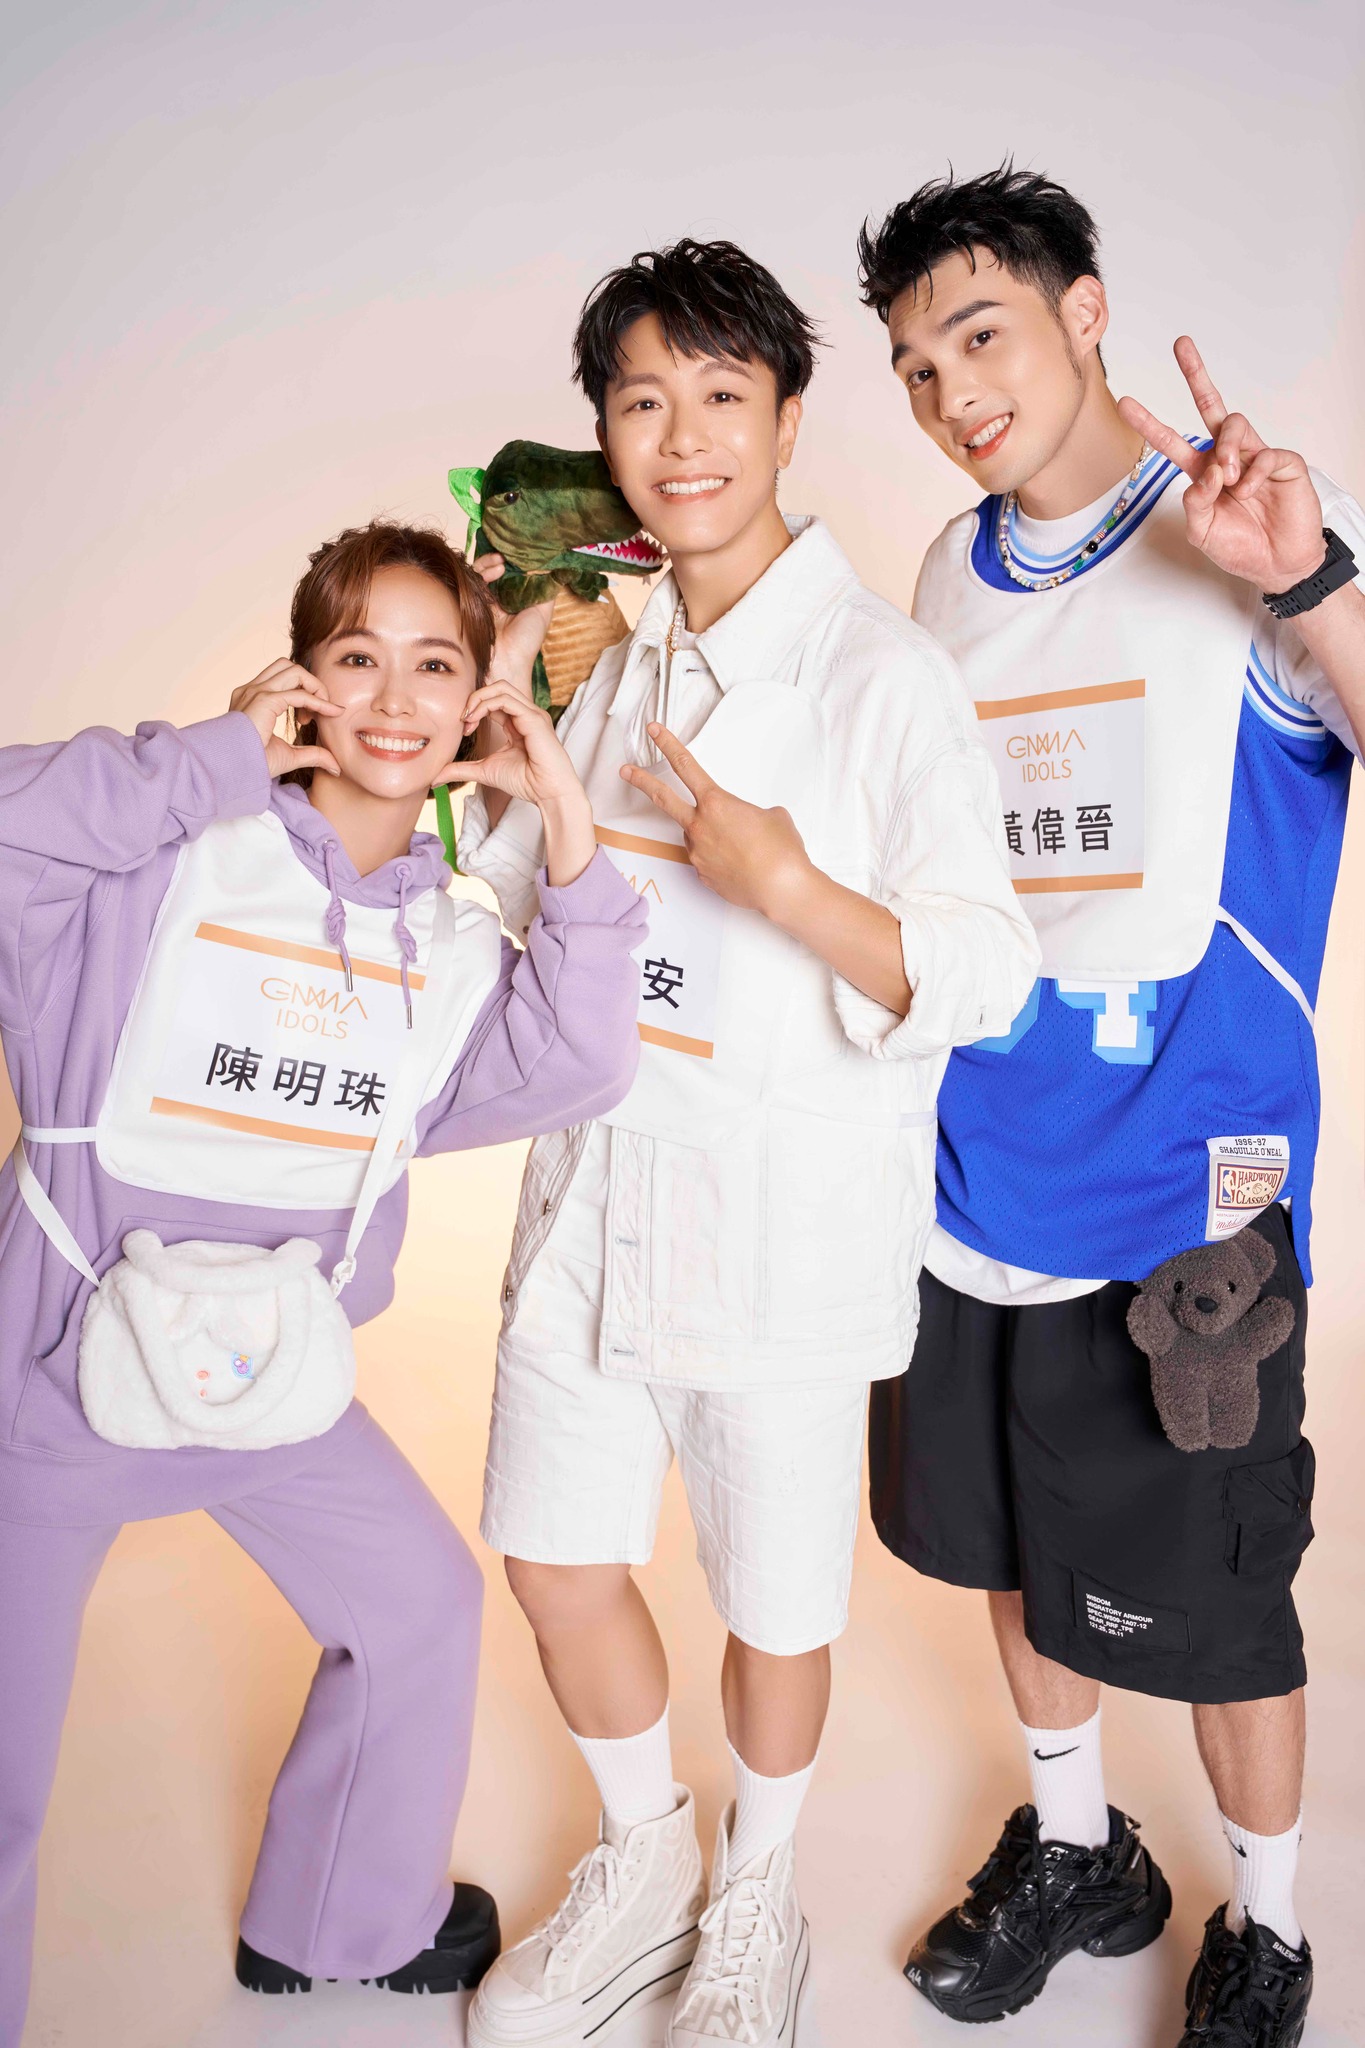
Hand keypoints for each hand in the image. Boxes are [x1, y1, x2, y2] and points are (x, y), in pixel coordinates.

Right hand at [230, 658, 341, 777]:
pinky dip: (319, 702)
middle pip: (289, 667)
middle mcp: (252, 690)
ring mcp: (256, 692)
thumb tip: (335, 765)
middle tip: (315, 713)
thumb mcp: (289, 757)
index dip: (304, 693)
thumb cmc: (253, 765)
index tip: (310, 718)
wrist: (232, 771)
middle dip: (310, 684)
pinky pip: (300, 694)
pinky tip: (331, 713)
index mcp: (252, 698)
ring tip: (321, 712)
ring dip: (315, 687)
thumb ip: (312, 755)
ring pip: (295, 671)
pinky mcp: (265, 701)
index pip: (283, 678)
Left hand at [454, 681, 586, 809]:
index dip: (474, 708)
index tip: (463, 728)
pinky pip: (506, 699)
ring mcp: (532, 714)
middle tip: (462, 718)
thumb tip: (435, 777)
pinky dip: (486, 705)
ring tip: (467, 718)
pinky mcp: (534, 719)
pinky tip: (475, 719)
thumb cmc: (525, 782)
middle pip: (497, 688)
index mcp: (518, 722)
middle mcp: (526, 714)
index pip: (494, 701)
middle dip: (474, 698)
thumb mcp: (484, 771)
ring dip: (478, 699)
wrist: (548, 793)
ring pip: (501, 688)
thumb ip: (461, 769)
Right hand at [470, 554, 556, 702]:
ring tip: (500, 563)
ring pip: (479, 573)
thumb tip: (544, 565)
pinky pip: (471, 582)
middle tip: (506, 556)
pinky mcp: (469, 603)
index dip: (512, 561)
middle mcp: (495, 599)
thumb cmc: (526, 642)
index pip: (508, 573)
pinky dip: (481, 572)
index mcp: (512, 600)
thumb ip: (544, 589)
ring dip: (488, 563)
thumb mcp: (542, 612)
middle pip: (492, 570)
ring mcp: (481, 601)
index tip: (519, 554)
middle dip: (498, 559)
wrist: (506, 663)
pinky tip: (494, 571)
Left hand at [620, 723, 811, 915]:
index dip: (667, 744)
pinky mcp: (702, 875)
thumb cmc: (781, 850)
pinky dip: (721, 858)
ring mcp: (697, 852)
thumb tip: (745, 822)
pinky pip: (707, 859)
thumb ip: (748, 812)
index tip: (654, 731)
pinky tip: (741, 864)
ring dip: (710, 834)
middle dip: (641, 781)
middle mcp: (699, 826)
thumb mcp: (772, 816)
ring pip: (696, 835)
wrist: (782, 888)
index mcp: (716, 803)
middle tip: (626, 771)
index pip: (685, 765)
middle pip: (663, 798)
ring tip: (742, 846)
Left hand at [1118, 338, 1324, 592]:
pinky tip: (1251, 490)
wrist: (1278, 564)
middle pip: (1210, 406)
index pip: (1172, 442)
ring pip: (1234, 424)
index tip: (1126, 403)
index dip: (1150, 424)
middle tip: (1180, 344)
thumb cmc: (1241, 548)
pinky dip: (1253, 474)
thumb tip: (1201, 477)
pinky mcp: (1282, 462)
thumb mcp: (1203, 532)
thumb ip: (1194, 506)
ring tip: (1228, 479)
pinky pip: (1264, 454)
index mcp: (1203, 472)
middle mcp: (1228, 456)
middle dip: (1195, 373)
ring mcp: (1255, 455)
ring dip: (1226, 450)